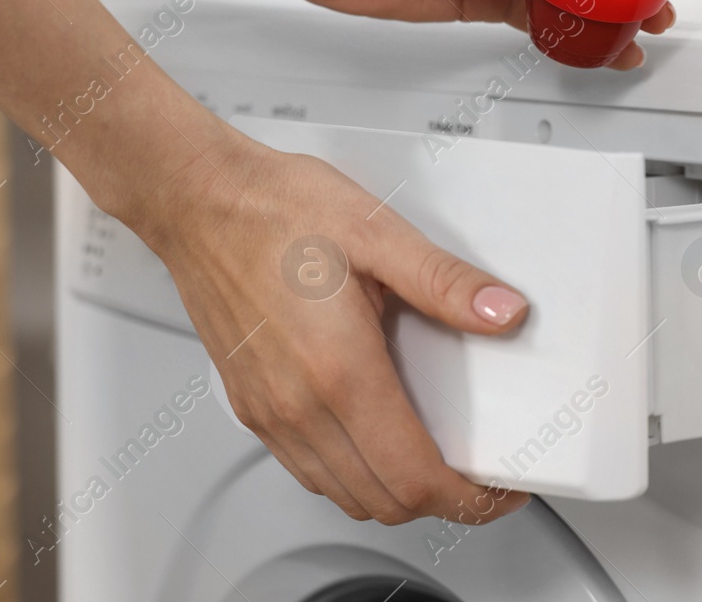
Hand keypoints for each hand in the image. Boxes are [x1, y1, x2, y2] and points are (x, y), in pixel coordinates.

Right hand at [136, 125, 534, 524]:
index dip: (469, 499)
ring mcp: (269, 412)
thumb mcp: (377, 231)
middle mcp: (299, 405)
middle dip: (441, 501)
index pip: (414, 477)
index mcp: (339, 370)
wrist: (200, 200)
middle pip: (383, 501)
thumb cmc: (274, 209)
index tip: (498, 490)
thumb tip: (502, 312)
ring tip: (433, 462)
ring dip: (395, 494)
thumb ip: (444, 281)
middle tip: (478, 477)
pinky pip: (308, 471)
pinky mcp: (250, 405)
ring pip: (343, 494)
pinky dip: (351, 476)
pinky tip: (373, 439)